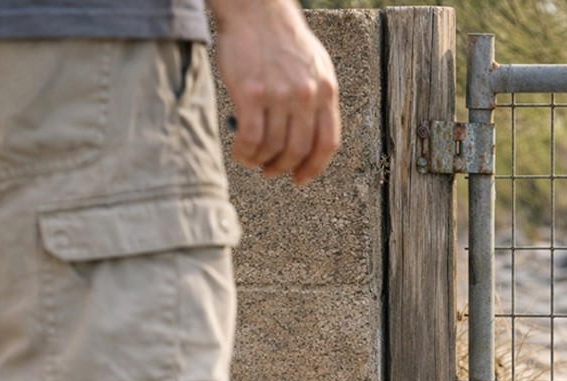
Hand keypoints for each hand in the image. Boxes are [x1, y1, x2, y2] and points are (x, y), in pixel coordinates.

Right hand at [210, 0, 340, 184]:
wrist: (256, 11)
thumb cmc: (282, 40)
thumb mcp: (315, 68)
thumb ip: (317, 99)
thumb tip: (311, 134)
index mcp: (326, 92)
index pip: (327, 143)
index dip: (314, 167)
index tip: (301, 178)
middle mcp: (306, 96)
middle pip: (298, 150)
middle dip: (283, 168)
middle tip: (271, 172)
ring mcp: (279, 95)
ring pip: (273, 147)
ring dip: (260, 161)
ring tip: (252, 160)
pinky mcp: (251, 93)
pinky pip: (250, 137)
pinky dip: (245, 151)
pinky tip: (240, 152)